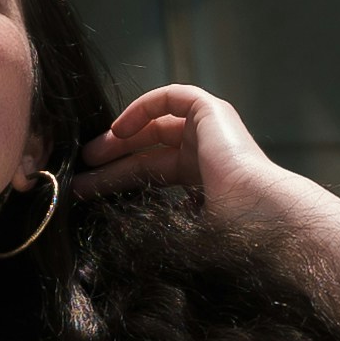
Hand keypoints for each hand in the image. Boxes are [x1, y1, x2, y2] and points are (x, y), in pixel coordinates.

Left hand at [71, 83, 285, 218]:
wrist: (258, 215)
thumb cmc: (227, 234)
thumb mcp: (182, 235)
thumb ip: (158, 229)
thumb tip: (126, 243)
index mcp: (202, 183)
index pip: (151, 175)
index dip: (117, 179)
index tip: (88, 190)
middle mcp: (207, 155)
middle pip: (148, 152)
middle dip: (112, 161)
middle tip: (81, 174)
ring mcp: (211, 132)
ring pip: (155, 126)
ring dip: (120, 138)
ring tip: (90, 156)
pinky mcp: (214, 112)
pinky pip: (173, 97)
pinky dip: (144, 106)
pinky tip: (119, 129)